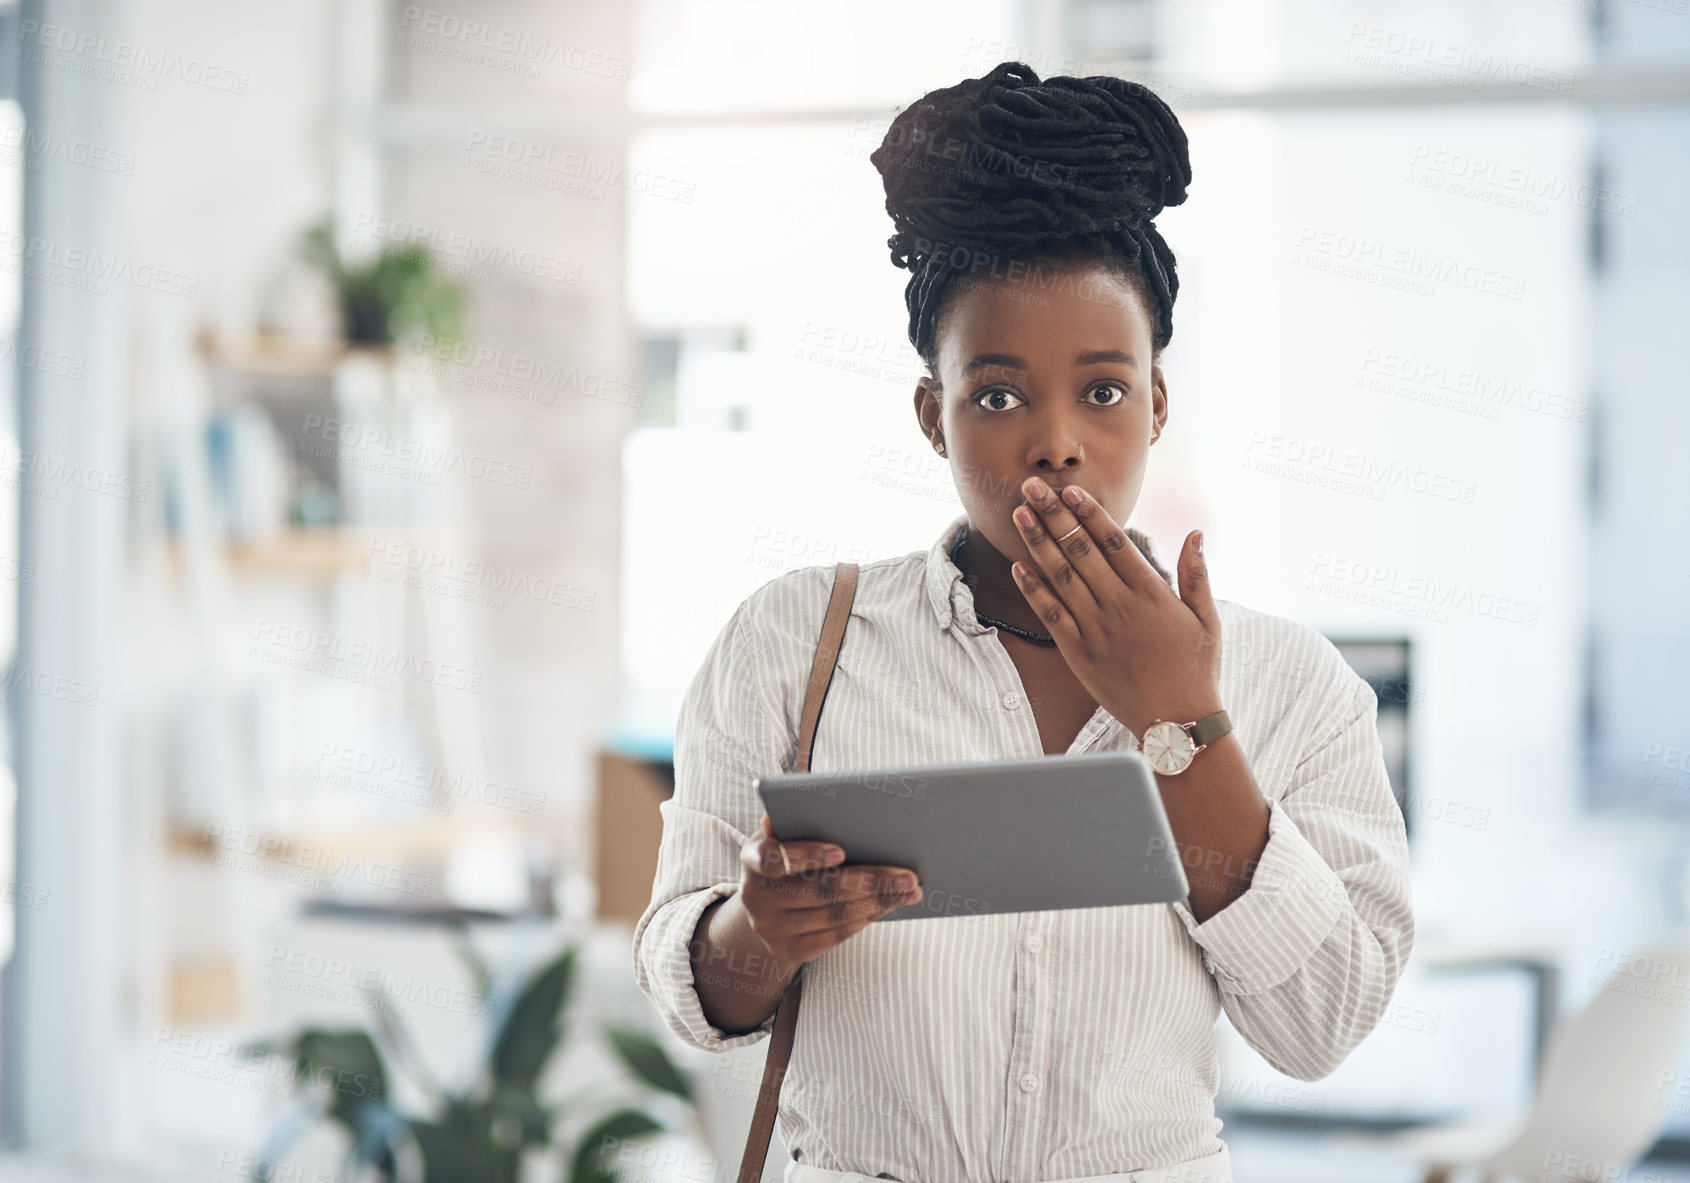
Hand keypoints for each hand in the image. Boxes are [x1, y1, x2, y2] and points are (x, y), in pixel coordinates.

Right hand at [737, 816, 922, 962]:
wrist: (763, 902)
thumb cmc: (785, 855)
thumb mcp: (783, 834)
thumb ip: (796, 820)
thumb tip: (819, 802)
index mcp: (752, 857)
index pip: (775, 858)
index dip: (807, 855)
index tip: (841, 852)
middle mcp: (755, 896)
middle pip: (820, 890)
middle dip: (870, 881)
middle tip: (907, 875)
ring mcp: (769, 928)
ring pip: (833, 915)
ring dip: (878, 902)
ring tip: (909, 891)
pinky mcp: (786, 951)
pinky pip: (833, 936)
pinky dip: (864, 920)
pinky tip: (887, 906)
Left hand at [1008, 477, 1222, 738]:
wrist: (1176, 722)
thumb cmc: (1195, 669)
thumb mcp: (1207, 620)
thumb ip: (1197, 575)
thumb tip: (1195, 533)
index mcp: (1150, 592)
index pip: (1114, 542)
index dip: (1090, 513)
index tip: (1071, 489)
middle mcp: (1119, 605)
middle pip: (1080, 550)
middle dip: (1054, 515)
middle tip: (1032, 486)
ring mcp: (1096, 629)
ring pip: (1060, 576)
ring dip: (1037, 542)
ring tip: (1019, 514)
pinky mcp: (1079, 653)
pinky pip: (1051, 615)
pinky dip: (1033, 590)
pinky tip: (1018, 566)